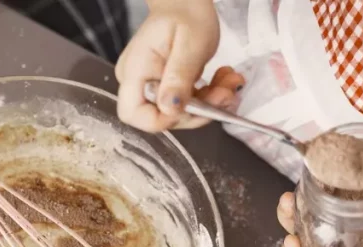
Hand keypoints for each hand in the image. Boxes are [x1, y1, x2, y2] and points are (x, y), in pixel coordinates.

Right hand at [114, 0, 242, 131]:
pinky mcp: (165, 88)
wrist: (186, 2)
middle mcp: (137, 82)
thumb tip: (170, 109)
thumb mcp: (190, 45)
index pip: (133, 113)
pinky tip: (221, 82)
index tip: (194, 107)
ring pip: (177, 113)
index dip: (163, 120)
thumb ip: (179, 77)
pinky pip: (184, 105)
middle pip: (159, 117)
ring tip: (229, 83)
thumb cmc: (186, 15)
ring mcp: (150, 86)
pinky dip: (207, 98)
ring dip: (208, 105)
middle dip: (197, 111)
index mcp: (135, 70)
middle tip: (225, 93)